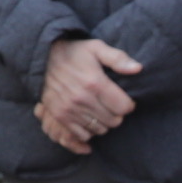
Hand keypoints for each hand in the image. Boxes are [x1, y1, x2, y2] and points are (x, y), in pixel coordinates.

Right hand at [35, 36, 141, 153]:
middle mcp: (82, 98)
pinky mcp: (60, 116)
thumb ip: (118, 58)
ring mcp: (70, 109)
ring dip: (104, 123)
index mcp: (95, 82)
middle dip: (117, 114)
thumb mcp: (97, 48)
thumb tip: (138, 68)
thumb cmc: (74, 52)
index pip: (124, 108)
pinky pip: (83, 135)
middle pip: (114, 121)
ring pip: (100, 130)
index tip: (123, 99)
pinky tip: (88, 118)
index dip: (127, 104)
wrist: (43, 58)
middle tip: (111, 105)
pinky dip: (89, 130)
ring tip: (100, 110)